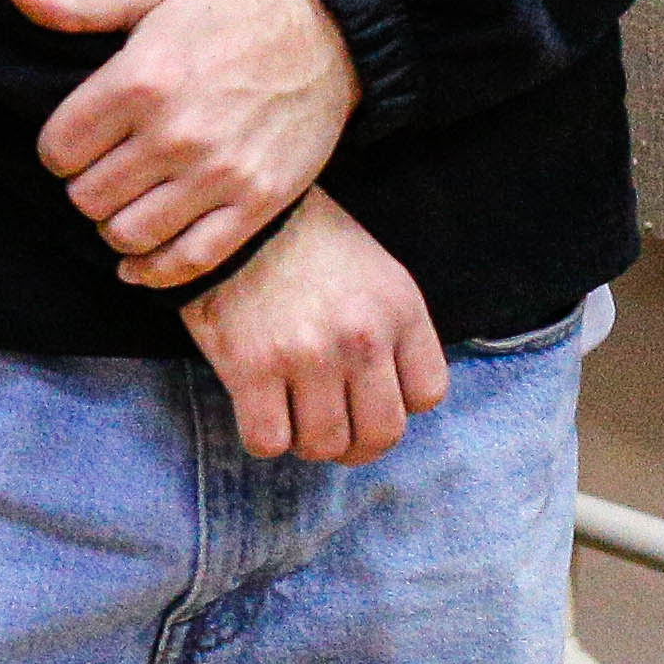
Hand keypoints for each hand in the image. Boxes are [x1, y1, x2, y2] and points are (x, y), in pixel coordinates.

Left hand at [15, 0, 362, 287]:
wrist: (328, 33)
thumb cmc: (230, 9)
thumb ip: (82, 1)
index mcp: (142, 79)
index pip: (59, 149)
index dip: (57, 151)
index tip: (75, 144)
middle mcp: (177, 133)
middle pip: (88, 197)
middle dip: (85, 188)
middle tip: (102, 172)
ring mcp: (219, 175)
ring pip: (129, 235)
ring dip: (114, 227)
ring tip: (124, 205)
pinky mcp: (257, 204)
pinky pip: (189, 261)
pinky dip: (154, 270)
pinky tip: (138, 261)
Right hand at [180, 191, 448, 466]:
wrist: (236, 217)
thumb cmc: (307, 244)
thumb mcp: (376, 273)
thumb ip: (395, 332)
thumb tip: (390, 398)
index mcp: (399, 310)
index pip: (427, 395)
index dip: (399, 405)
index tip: (371, 396)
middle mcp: (362, 338)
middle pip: (382, 434)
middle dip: (359, 444)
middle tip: (334, 430)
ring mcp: (308, 356)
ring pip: (324, 446)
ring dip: (308, 442)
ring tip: (293, 416)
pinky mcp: (252, 368)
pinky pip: (269, 441)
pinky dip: (264, 437)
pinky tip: (259, 410)